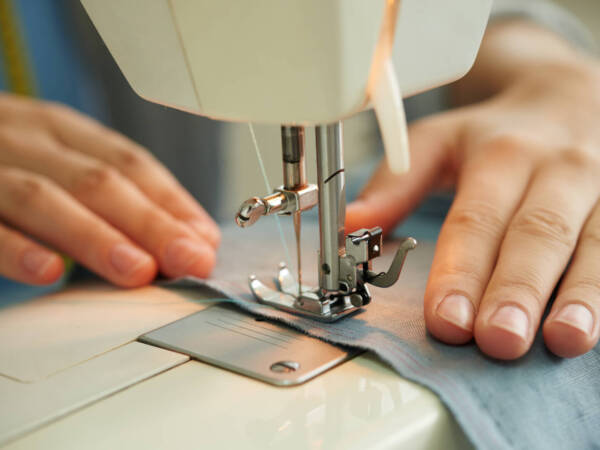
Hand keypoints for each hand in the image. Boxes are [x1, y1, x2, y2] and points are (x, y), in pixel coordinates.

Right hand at [0, 94, 219, 286]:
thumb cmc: (7, 164)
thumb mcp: (59, 163)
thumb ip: (111, 195)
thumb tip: (184, 235)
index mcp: (61, 130)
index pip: (130, 162)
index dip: (172, 202)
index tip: (205, 241)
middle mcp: (25, 139)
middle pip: (98, 180)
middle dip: (150, 224)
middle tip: (189, 261)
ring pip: (44, 197)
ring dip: (95, 237)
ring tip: (137, 271)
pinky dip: (14, 248)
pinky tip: (47, 272)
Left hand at [347, 22, 599, 358]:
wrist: (571, 99)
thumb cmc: (497, 133)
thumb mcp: (438, 141)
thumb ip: (395, 183)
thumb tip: (350, 224)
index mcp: (502, 155)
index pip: (475, 219)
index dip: (459, 270)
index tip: (445, 319)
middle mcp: (558, 170)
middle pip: (536, 233)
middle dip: (516, 290)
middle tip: (498, 340)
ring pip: (596, 243)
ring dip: (580, 295)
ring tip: (564, 339)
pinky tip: (596, 326)